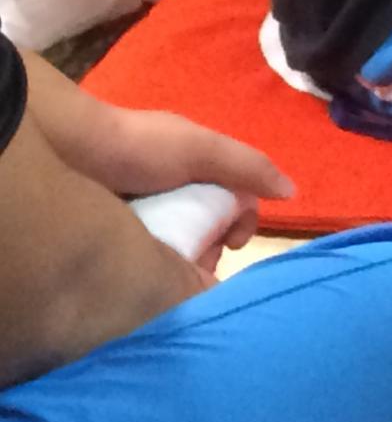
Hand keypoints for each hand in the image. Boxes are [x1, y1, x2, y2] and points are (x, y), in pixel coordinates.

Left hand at [76, 105, 291, 266]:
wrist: (70, 153)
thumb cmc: (142, 148)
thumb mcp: (203, 150)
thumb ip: (247, 167)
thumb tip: (291, 192)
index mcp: (198, 171)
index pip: (235, 203)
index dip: (242, 223)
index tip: (233, 242)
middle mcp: (174, 193)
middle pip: (208, 229)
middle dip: (210, 248)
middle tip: (197, 261)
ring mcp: (144, 215)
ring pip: (179, 247)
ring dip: (182, 260)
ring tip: (169, 272)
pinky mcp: (116, 235)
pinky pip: (145, 256)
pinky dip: (152, 264)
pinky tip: (147, 274)